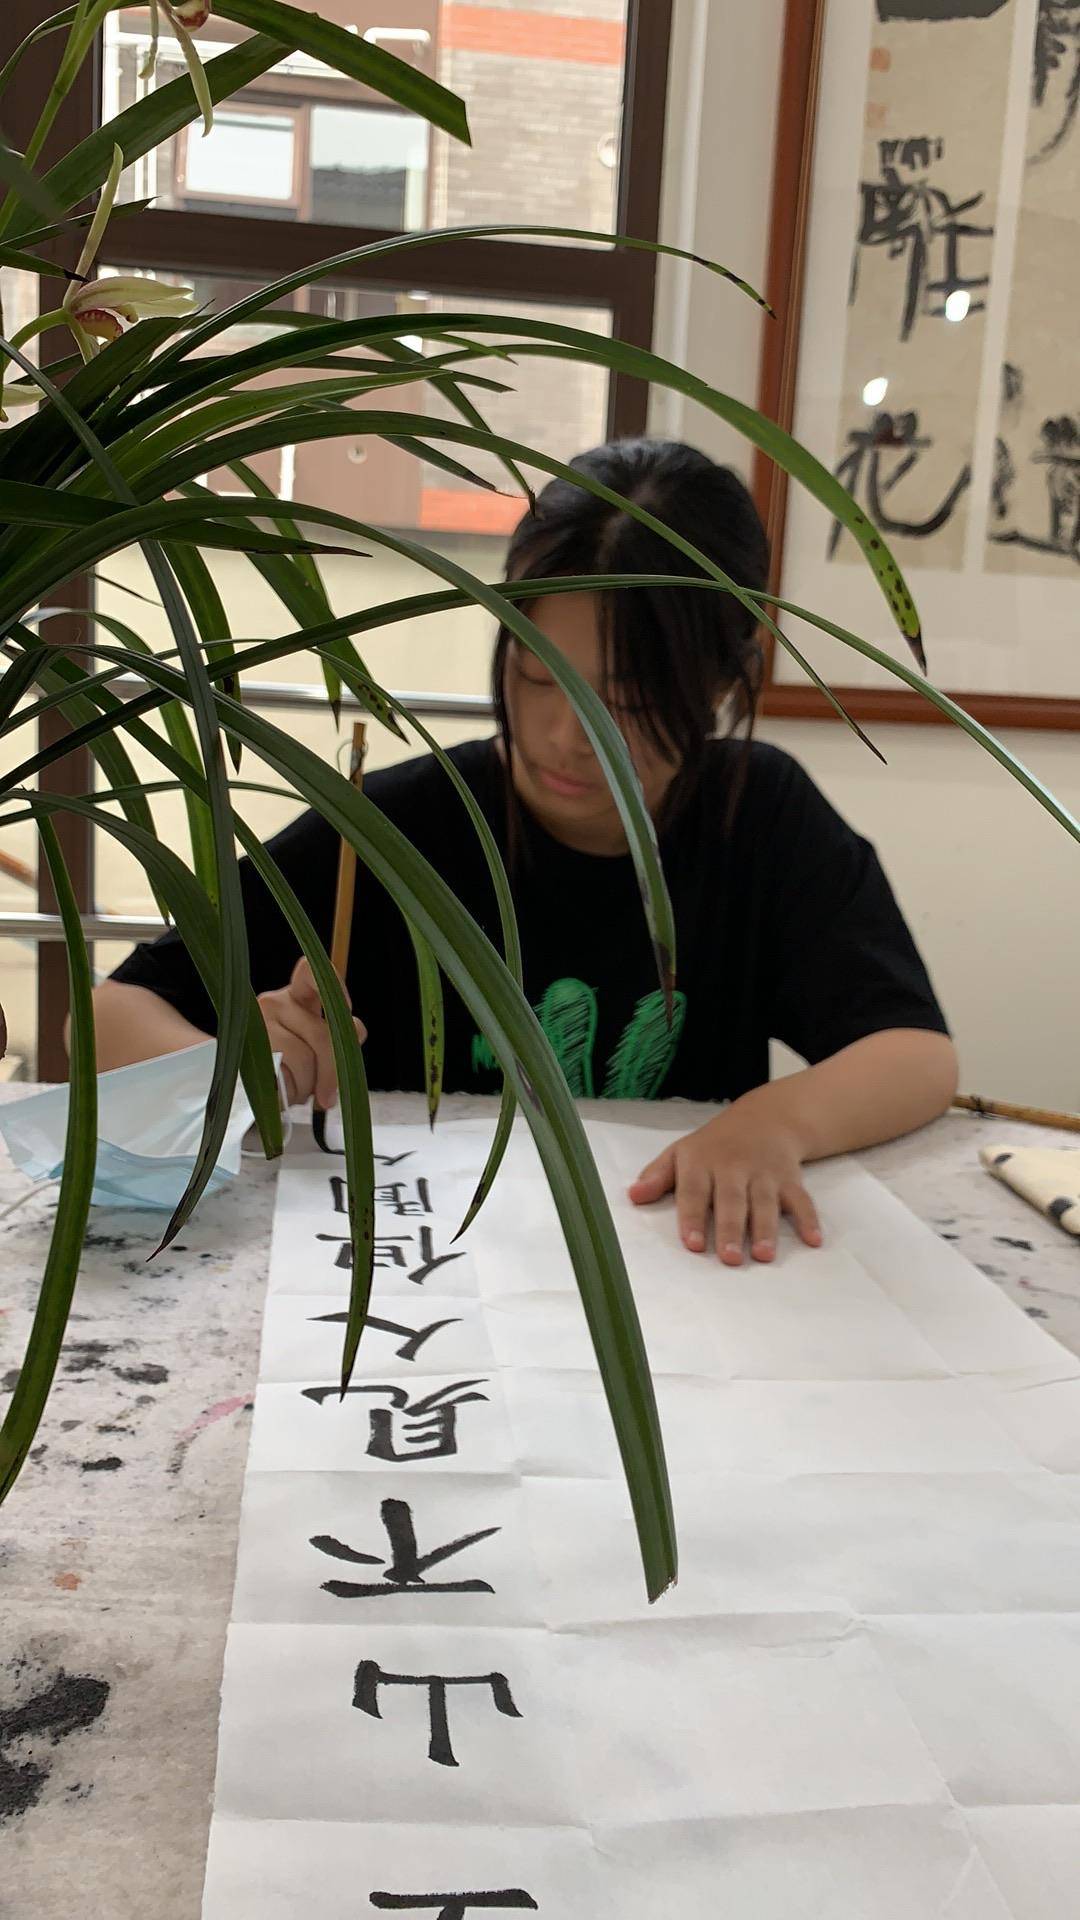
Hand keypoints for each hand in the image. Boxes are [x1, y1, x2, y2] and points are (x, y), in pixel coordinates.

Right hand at [257, 956, 366, 1108]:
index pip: (311, 973)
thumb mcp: (315, 1047)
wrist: (241, 1085)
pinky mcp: (246, 1053)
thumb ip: (338, 1038)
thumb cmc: (286, 1066)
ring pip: (305, 1059)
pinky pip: (284, 1077)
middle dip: (332, 1072)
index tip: (349, 1020)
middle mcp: (274, 1002)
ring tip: (298, 1091)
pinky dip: (290, 1093)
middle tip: (328, 1097)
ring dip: (309, 1086)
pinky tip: (284, 1094)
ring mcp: (257, 1025)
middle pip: (323, 1035)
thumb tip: (356, 1032)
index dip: (336, 991)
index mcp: (296, 995)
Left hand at [627, 1103, 822, 1265]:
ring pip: (765, 1202)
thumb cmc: (714, 1145)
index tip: (693, 1243)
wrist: (765, 1117)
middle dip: (731, 1229)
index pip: (694, 1190)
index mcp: (702, 1162)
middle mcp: (733, 1167)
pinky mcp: (789, 1178)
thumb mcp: (681, 1152)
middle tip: (730, 1259)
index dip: (693, 1217)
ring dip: (766, 1229)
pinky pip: (801, 1199)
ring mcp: (764, 1173)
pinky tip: (813, 1240)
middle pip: (732, 1200)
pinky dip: (808, 1218)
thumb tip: (633, 1196)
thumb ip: (657, 1176)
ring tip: (764, 1255)